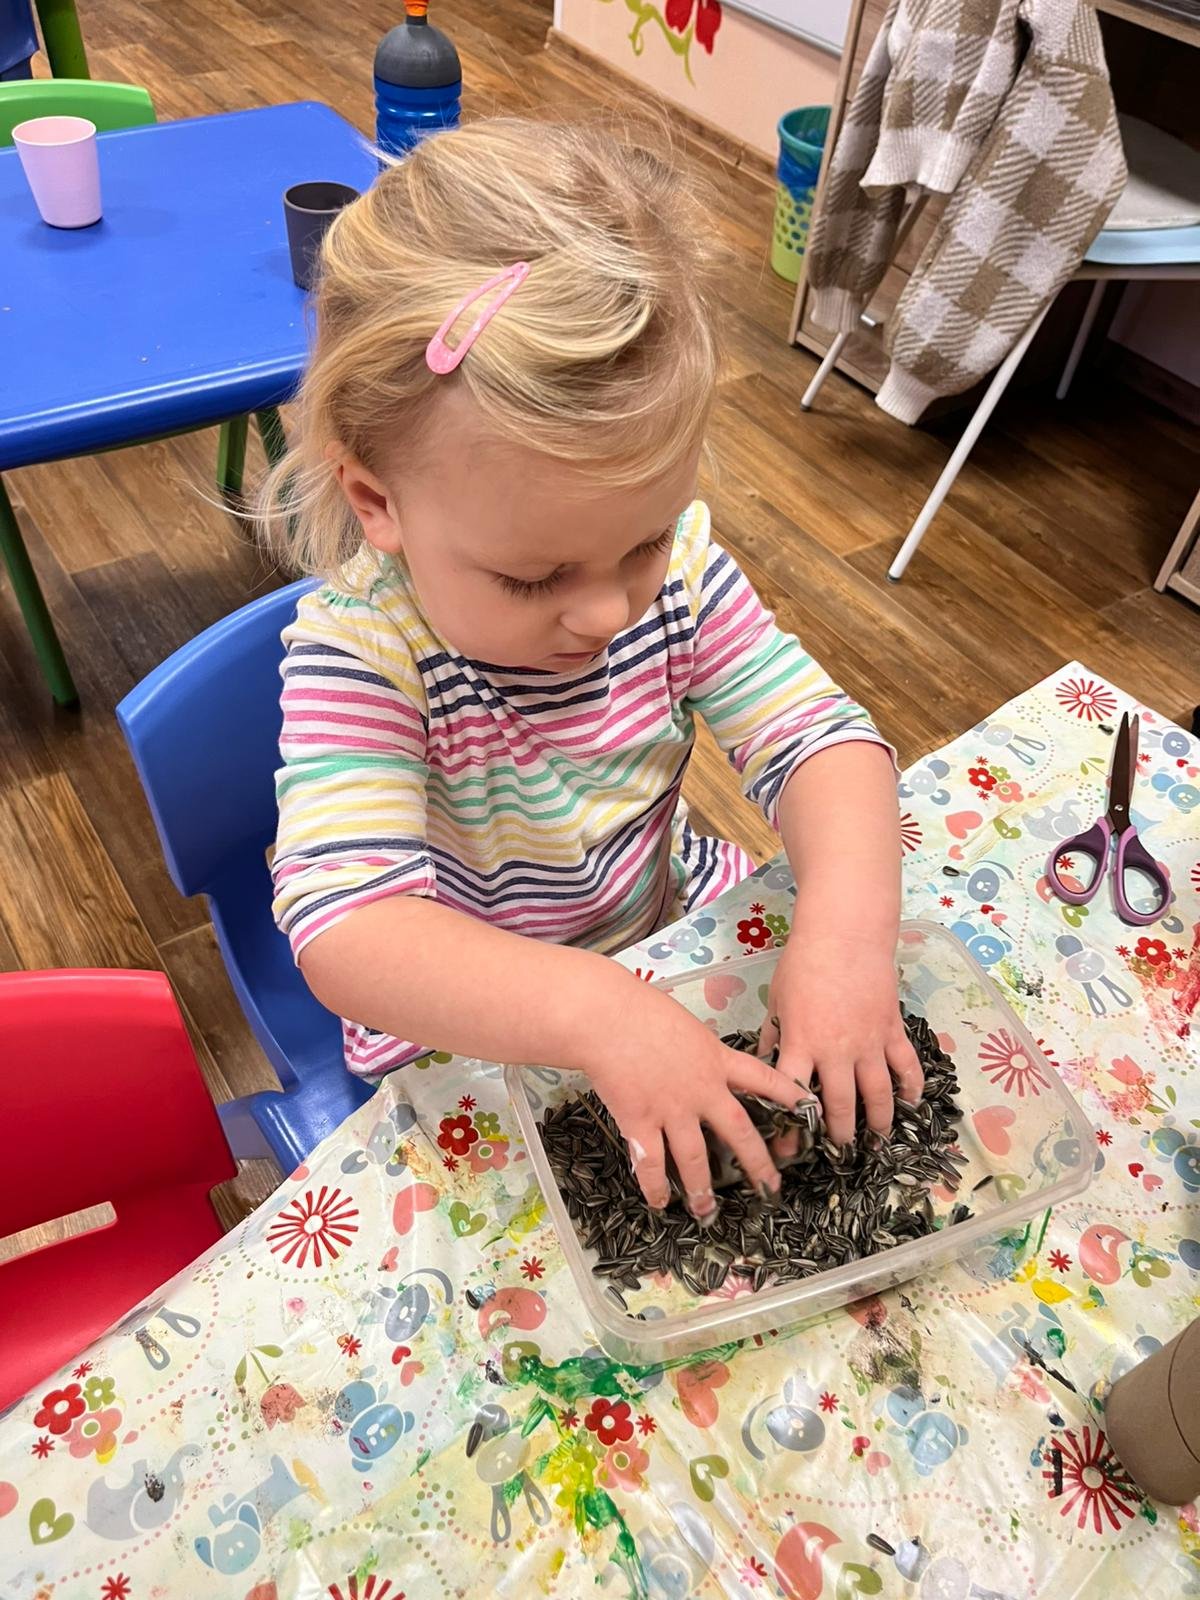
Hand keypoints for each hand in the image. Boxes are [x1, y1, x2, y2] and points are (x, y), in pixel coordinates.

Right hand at [580, 981, 811, 1219]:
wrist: (605, 1017)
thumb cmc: (637, 1008)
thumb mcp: (683, 1023)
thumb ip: (697, 1048)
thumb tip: (694, 1056)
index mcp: (716, 1059)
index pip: (764, 1079)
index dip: (790, 1097)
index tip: (811, 1111)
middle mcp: (701, 1089)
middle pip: (740, 1131)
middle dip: (759, 1163)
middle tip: (771, 1186)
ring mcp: (672, 1108)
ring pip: (696, 1158)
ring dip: (702, 1187)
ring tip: (707, 1209)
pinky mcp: (641, 1121)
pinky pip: (651, 1162)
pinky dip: (655, 1186)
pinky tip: (658, 1201)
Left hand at [757, 934, 922, 1148]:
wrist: (845, 935)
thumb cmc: (803, 964)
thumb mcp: (777, 1000)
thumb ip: (773, 1036)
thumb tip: (762, 1064)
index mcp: (802, 1045)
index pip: (794, 1098)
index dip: (790, 1130)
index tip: (788, 1152)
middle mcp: (836, 1052)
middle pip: (841, 1106)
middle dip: (839, 1135)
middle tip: (838, 1150)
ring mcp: (869, 1043)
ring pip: (878, 1095)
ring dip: (877, 1122)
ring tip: (875, 1140)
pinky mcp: (892, 1031)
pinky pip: (905, 1066)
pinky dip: (911, 1087)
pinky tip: (910, 1104)